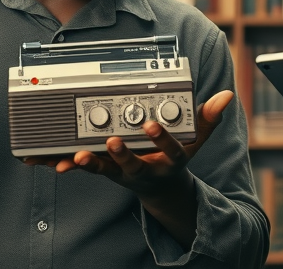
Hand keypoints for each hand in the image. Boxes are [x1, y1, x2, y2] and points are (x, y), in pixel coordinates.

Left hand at [28, 91, 231, 198]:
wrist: (160, 187)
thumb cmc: (175, 156)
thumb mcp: (196, 140)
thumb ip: (208, 118)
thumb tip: (227, 96)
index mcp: (169, 160)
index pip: (170, 150)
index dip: (161, 138)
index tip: (151, 124)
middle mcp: (146, 168)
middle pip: (133, 165)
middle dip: (122, 155)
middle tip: (112, 141)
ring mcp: (123, 172)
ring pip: (105, 170)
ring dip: (90, 165)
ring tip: (77, 157)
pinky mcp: (106, 171)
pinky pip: (87, 169)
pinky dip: (69, 165)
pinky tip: (54, 162)